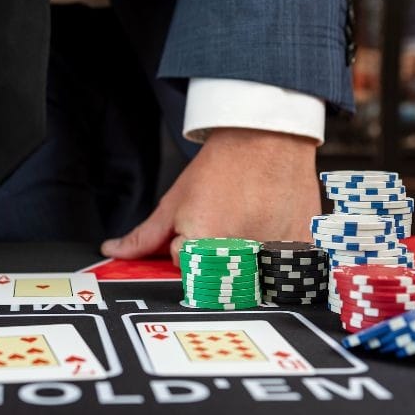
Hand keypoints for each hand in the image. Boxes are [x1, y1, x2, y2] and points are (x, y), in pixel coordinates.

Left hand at [100, 128, 320, 263]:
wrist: (265, 137)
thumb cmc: (220, 166)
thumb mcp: (174, 202)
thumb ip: (145, 236)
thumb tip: (113, 252)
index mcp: (202, 246)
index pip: (186, 269)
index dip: (189, 246)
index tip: (202, 224)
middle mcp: (238, 255)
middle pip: (219, 277)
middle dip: (219, 256)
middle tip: (229, 221)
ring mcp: (272, 253)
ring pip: (253, 277)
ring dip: (251, 258)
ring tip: (251, 221)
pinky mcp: (300, 248)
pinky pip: (288, 271)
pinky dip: (280, 256)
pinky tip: (274, 228)